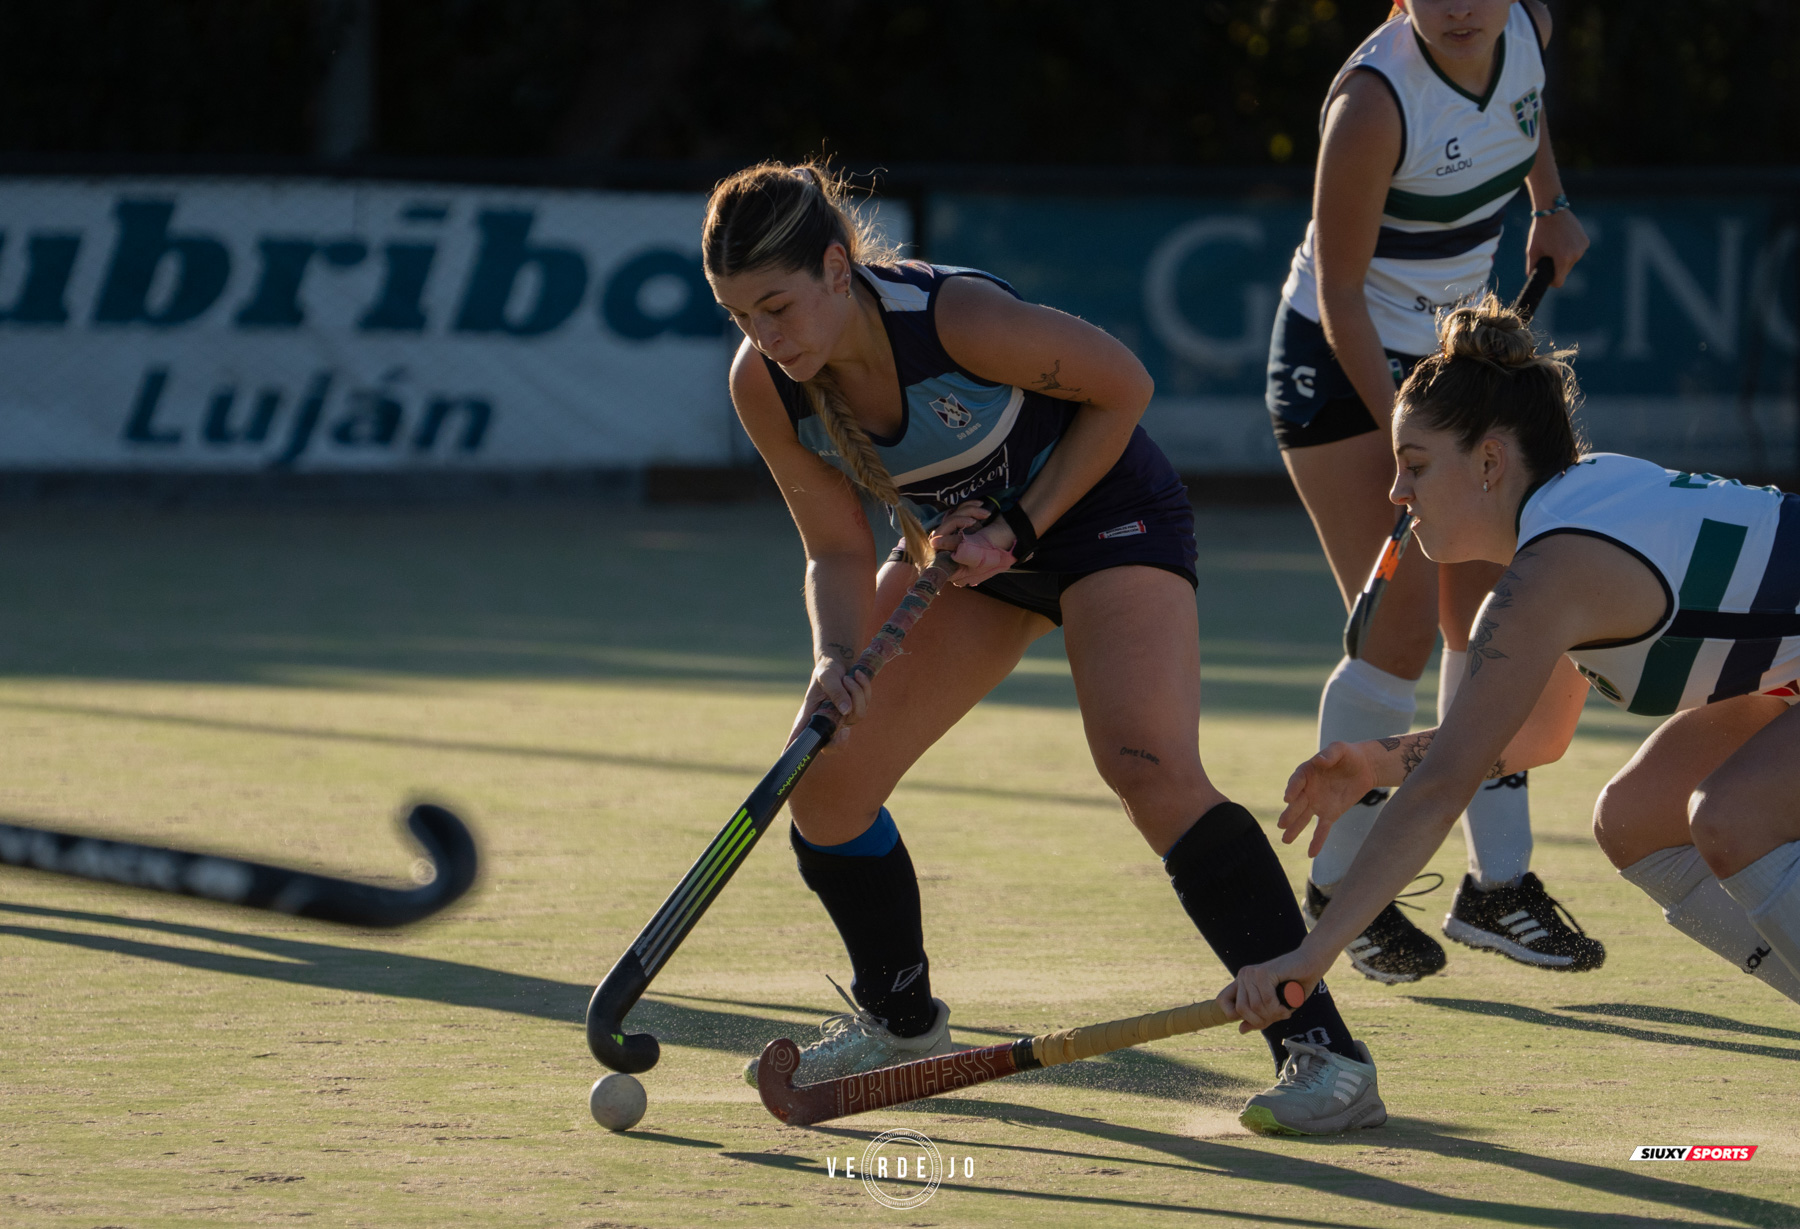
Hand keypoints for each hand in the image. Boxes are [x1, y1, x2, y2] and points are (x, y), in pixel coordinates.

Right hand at [787, 655, 872, 745]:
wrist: (839, 662)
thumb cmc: (826, 671)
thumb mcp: (827, 677)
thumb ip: (836, 692)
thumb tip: (847, 711)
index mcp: (811, 715)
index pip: (801, 737)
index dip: (796, 750)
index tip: (787, 759)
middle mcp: (827, 720)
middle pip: (833, 745)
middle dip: (840, 742)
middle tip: (844, 733)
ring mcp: (843, 717)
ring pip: (857, 715)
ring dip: (856, 692)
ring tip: (847, 678)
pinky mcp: (856, 710)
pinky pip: (866, 703)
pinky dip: (863, 686)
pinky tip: (856, 675)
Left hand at [930, 500, 1016, 586]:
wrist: (1016, 531)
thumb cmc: (1000, 547)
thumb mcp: (978, 553)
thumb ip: (955, 548)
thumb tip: (934, 543)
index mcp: (957, 570)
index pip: (936, 557)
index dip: (943, 543)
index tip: (957, 535)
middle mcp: (954, 557)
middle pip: (940, 533)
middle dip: (958, 522)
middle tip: (974, 522)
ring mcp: (958, 540)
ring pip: (949, 520)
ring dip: (968, 513)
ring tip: (984, 515)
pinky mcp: (962, 525)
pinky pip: (956, 512)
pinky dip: (970, 509)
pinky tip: (983, 512)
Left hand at [1219, 950, 1323, 1033]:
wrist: (1311, 964)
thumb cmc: (1294, 987)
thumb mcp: (1274, 1008)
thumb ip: (1258, 1018)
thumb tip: (1240, 1030)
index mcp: (1242, 982)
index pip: (1222, 1001)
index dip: (1233, 1015)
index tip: (1255, 1018)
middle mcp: (1243, 975)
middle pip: (1242, 1010)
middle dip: (1261, 1021)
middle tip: (1278, 1018)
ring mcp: (1252, 973)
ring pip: (1255, 1007)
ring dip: (1273, 1016)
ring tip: (1284, 1012)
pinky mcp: (1263, 972)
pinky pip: (1267, 1001)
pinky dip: (1278, 1010)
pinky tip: (1286, 1009)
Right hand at [1277, 740, 1377, 856]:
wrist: (1364, 767)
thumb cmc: (1348, 754)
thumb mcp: (1339, 748)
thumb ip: (1329, 754)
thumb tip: (1319, 761)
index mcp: (1306, 773)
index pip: (1297, 781)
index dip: (1292, 789)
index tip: (1288, 798)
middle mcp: (1308, 790)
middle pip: (1297, 803)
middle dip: (1289, 814)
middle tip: (1282, 824)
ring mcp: (1317, 803)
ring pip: (1304, 818)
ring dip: (1295, 829)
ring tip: (1285, 840)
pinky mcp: (1330, 814)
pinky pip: (1321, 829)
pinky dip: (1317, 841)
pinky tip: (1311, 853)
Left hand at [1525, 208, 1588, 287]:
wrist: (1552, 210)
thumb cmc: (1540, 231)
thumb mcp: (1532, 251)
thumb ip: (1531, 268)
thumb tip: (1532, 279)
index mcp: (1562, 259)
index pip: (1559, 282)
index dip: (1551, 282)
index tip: (1547, 277)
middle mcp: (1575, 255)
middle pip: (1565, 271)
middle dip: (1557, 267)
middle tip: (1548, 256)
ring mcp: (1582, 248)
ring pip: (1571, 262)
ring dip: (1564, 258)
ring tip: (1556, 245)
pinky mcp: (1585, 241)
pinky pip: (1577, 252)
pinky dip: (1570, 250)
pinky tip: (1563, 240)